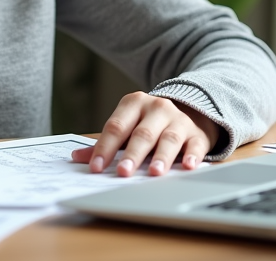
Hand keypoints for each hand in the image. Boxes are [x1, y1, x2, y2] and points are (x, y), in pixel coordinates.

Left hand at [70, 92, 219, 176]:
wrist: (188, 111)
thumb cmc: (149, 123)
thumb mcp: (127, 126)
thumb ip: (105, 142)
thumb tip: (77, 158)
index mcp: (134, 104)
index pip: (116, 126)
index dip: (105, 147)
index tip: (96, 167)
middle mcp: (157, 108)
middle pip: (142, 133)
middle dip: (132, 154)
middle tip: (123, 172)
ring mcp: (179, 120)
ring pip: (169, 138)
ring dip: (162, 156)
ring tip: (154, 172)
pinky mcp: (198, 134)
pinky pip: (195, 145)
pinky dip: (192, 156)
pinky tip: (187, 166)